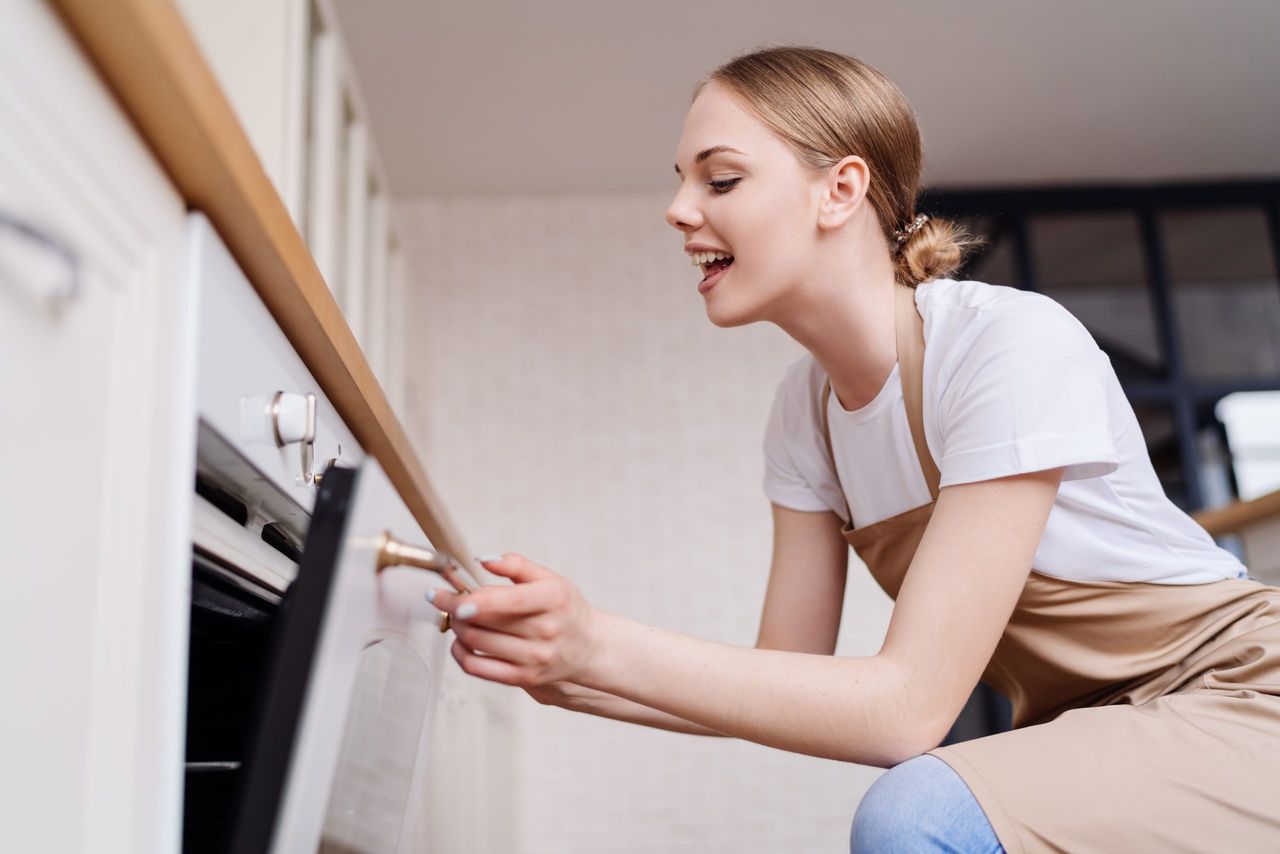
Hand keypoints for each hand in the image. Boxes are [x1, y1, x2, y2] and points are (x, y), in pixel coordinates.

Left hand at [429, 553, 599, 688]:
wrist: (586, 646)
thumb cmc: (564, 609)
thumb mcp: (550, 579)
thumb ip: (517, 565)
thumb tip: (485, 559)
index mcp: (553, 599)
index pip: (510, 600)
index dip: (476, 600)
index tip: (450, 595)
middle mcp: (546, 630)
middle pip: (485, 621)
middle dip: (455, 608)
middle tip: (445, 598)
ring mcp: (534, 658)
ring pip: (476, 642)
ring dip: (457, 626)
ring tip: (456, 615)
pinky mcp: (523, 678)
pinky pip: (477, 668)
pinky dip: (459, 652)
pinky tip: (460, 640)